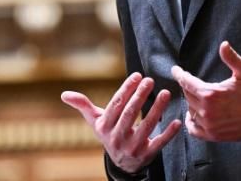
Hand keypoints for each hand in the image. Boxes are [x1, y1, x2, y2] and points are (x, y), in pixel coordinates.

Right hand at [61, 73, 180, 173]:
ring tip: (165, 93)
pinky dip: (168, 133)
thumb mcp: (95, 122)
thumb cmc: (109, 134)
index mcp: (105, 127)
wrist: (120, 164)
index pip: (116, 105)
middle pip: (130, 114)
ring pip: (146, 126)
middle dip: (140, 96)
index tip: (137, 75)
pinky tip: (176, 121)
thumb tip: (64, 94)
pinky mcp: (147, 155)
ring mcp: (132, 148)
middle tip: (150, 80)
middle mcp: (117, 138)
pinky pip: (159, 144)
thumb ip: (83, 105)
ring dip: (157, 109)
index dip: (126, 89)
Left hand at [171, 41, 240, 140]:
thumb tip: (223, 44)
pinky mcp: (214, 135)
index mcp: (211, 93)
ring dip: (190, 102)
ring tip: (193, 95)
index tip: (175, 70)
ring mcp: (210, 124)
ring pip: (190, 111)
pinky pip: (194, 130)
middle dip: (187, 86)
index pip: (187, 82)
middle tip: (189, 81)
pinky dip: (190, 122)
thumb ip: (231, 58)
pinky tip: (192, 115)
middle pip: (187, 95)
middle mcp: (207, 110)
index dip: (179, 74)